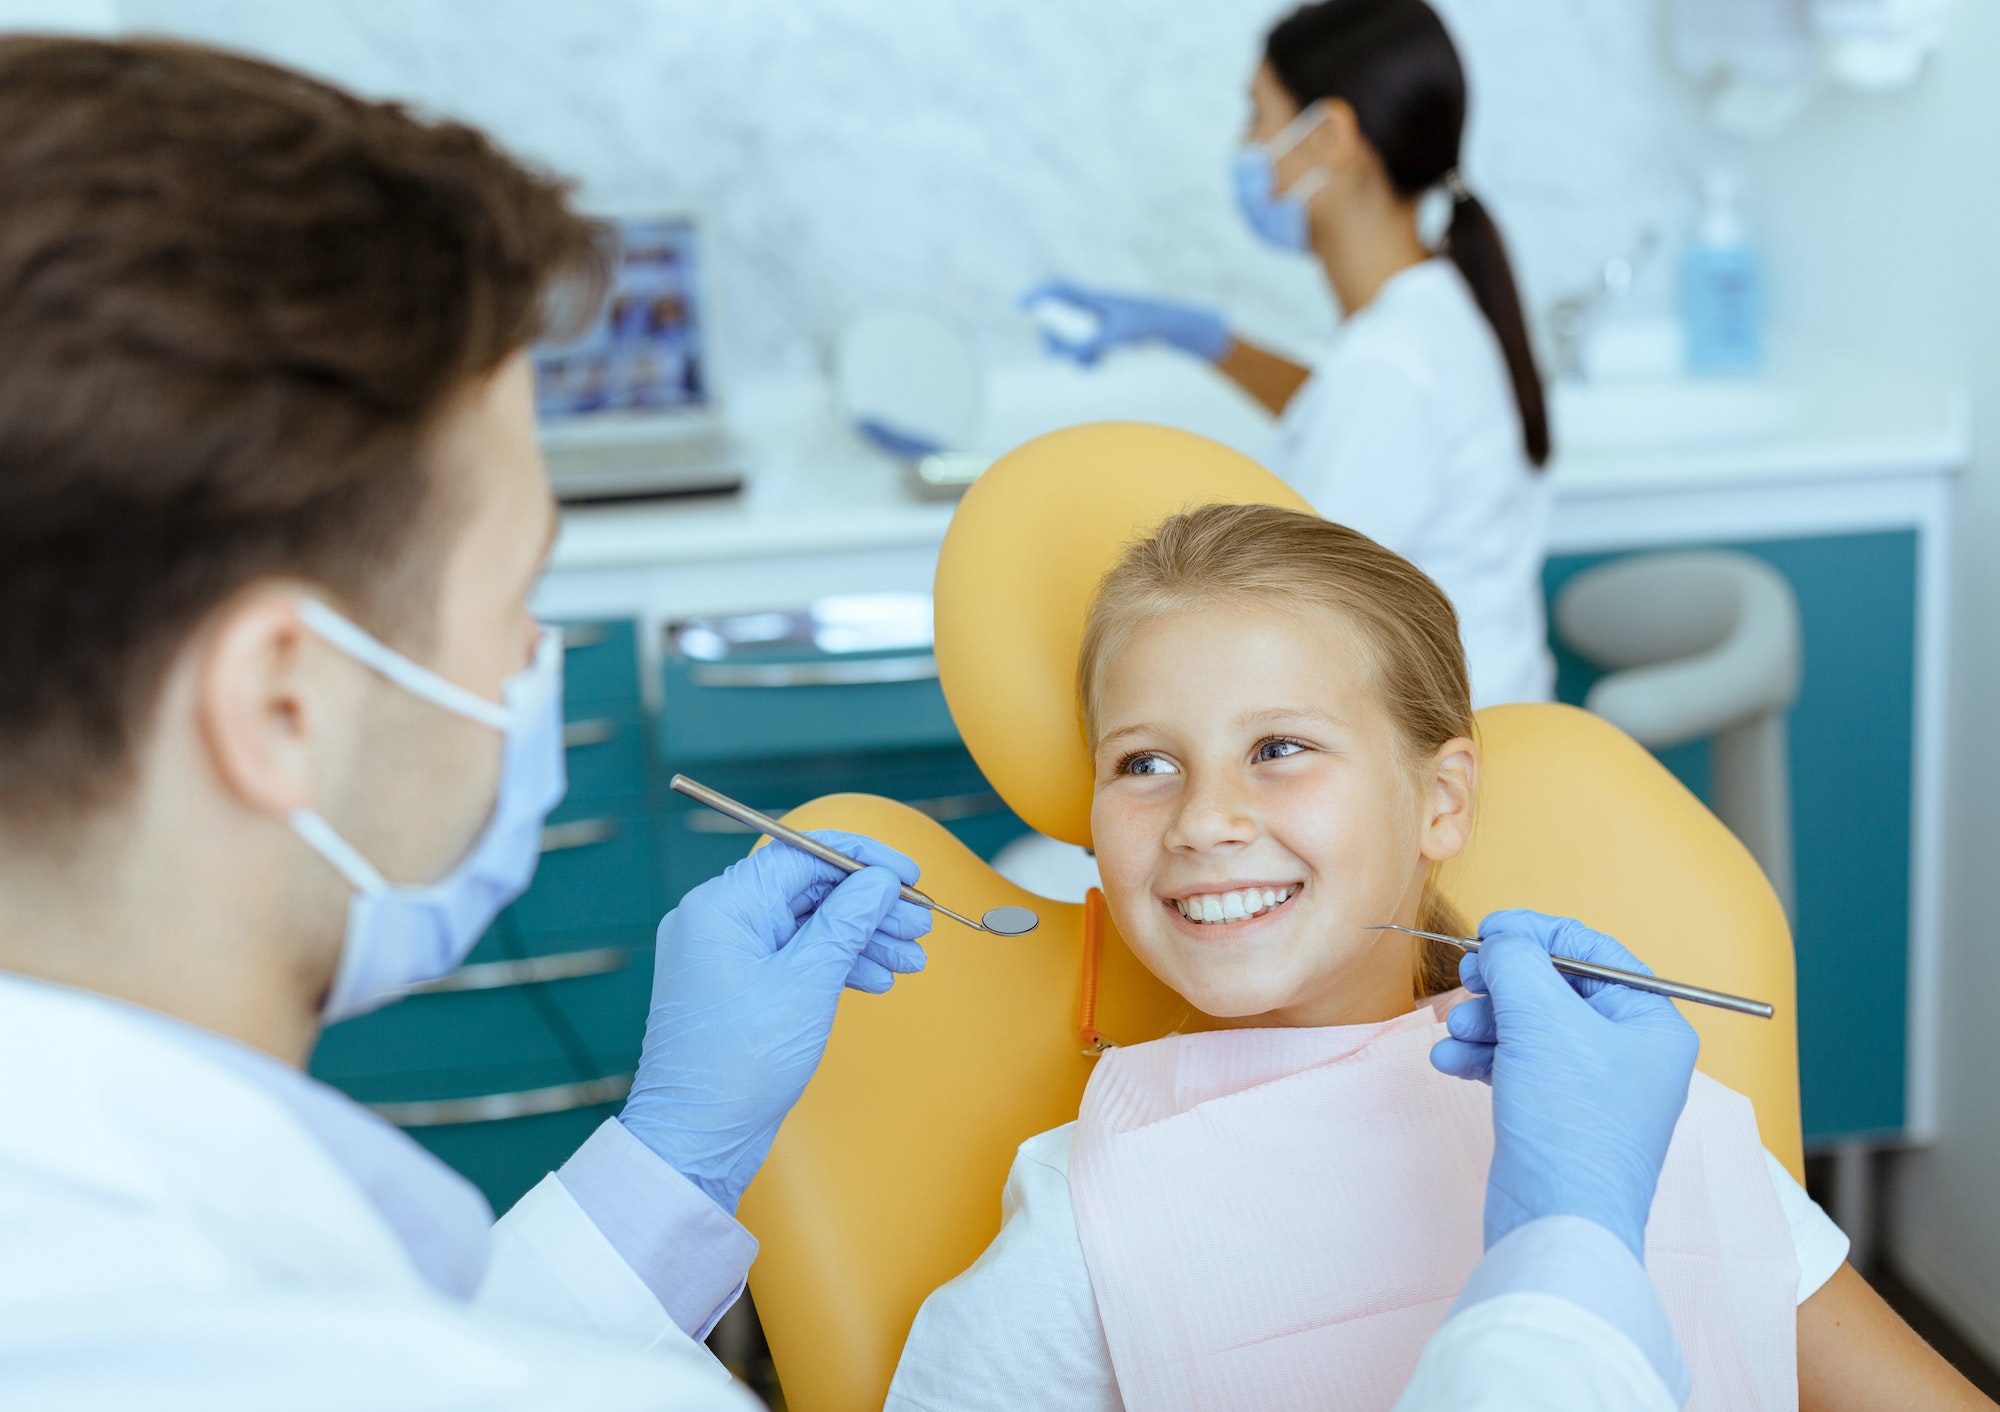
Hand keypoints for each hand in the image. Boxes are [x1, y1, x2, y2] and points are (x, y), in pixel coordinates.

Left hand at [620, 832, 931, 1211]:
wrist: (697, 1137)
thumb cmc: (741, 1062)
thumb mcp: (808, 982)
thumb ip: (848, 921)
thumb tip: (880, 880)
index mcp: (722, 905)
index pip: (802, 854)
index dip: (863, 860)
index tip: (909, 875)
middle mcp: (716, 920)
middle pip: (808, 890)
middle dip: (869, 906)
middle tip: (920, 924)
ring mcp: (723, 953)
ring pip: (805, 925)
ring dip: (861, 938)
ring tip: (911, 958)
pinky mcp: (735, 985)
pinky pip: (792, 956)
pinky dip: (834, 963)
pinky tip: (876, 977)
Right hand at [1020, 280, 1230, 364]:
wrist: (1174, 329)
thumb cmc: (1149, 323)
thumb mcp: (1119, 334)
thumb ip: (1093, 343)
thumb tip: (1071, 356)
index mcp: (1095, 298)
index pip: (1060, 290)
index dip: (1038, 295)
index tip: (1021, 305)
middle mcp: (1093, 308)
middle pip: (1059, 319)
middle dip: (1053, 339)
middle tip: (1056, 356)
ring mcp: (1098, 322)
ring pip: (1071, 338)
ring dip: (1072, 354)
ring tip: (1088, 367)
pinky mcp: (1106, 336)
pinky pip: (1084, 348)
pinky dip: (1085, 359)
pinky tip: (1095, 367)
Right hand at [1430, 908, 1699, 1261]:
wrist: (1557, 1223)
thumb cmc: (1570, 1122)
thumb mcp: (1541, 1018)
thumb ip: (1516, 960)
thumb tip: (1500, 938)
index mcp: (1652, 1022)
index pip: (1593, 951)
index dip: (1537, 932)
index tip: (1488, 930)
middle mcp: (1630, 1052)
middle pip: (1556, 988)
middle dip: (1503, 984)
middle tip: (1467, 979)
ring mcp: (1593, 1087)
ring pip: (1530, 1026)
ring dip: (1485, 1020)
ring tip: (1454, 1032)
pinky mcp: (1557, 1116)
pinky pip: (1517, 1065)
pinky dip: (1481, 1057)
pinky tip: (1449, 1061)